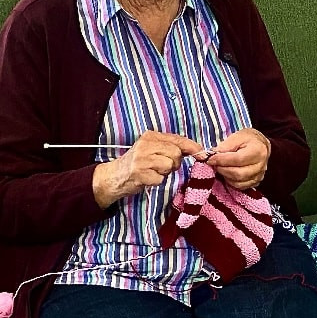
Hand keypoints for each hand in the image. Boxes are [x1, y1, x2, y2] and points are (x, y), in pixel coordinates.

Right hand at [92, 130, 206, 207]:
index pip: (177, 139)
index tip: (202, 152)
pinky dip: (156, 181)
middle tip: (162, 166)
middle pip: (176, 153)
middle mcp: (145, 145)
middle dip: (174, 162)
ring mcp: (141, 159)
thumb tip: (196, 149)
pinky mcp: (139, 173)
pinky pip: (160, 179)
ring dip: (165, 172)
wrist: (114, 176)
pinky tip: (147, 178)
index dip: (192, 147)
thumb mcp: (153, 149)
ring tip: (153, 171)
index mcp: (150, 136)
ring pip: (170, 165)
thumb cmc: (138, 163)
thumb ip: (171, 147)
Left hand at [207, 128, 270, 189]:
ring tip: (220, 167)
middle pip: (238, 173)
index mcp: (258, 151)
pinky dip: (230, 181)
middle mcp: (261, 166)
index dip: (221, 160)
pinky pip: (240, 187)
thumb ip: (223, 147)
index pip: (238, 159)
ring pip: (238, 182)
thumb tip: (207, 155)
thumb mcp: (236, 137)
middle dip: (222, 169)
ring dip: (225, 176)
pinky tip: (227, 173)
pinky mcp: (255, 182)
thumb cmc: (248, 139)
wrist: (260, 145)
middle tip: (214, 163)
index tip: (210, 158)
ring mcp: (259, 176)